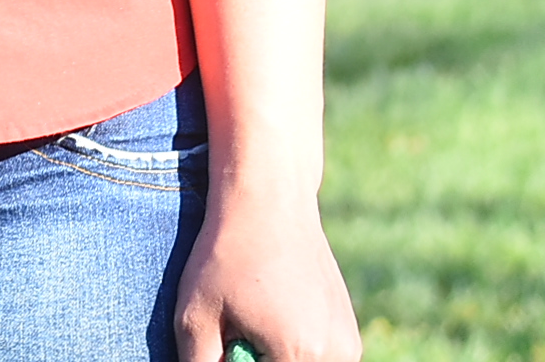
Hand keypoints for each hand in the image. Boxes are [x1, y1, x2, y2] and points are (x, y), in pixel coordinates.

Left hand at [173, 183, 361, 361]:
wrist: (270, 199)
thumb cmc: (228, 252)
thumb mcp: (196, 312)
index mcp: (301, 354)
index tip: (228, 338)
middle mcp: (337, 355)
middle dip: (257, 360)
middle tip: (237, 327)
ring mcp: (348, 345)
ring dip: (274, 357)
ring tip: (253, 316)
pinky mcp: (348, 333)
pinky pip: (315, 358)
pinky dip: (292, 348)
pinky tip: (273, 312)